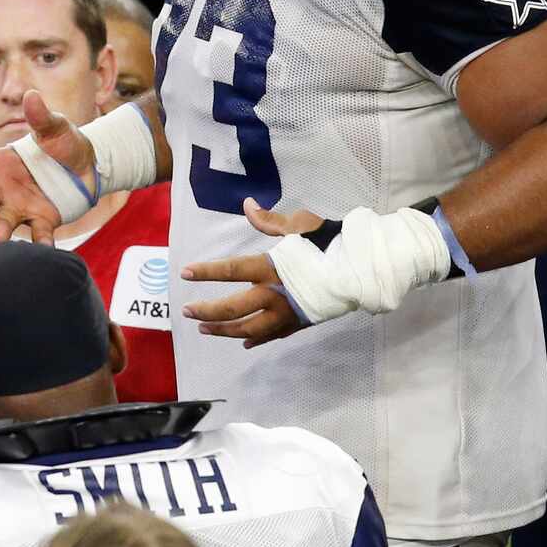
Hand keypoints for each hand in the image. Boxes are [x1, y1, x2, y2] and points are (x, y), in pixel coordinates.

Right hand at [0, 89, 80, 243]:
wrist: (89, 168)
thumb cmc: (64, 144)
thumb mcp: (56, 128)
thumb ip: (42, 117)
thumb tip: (31, 96)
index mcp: (3, 161)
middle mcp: (5, 187)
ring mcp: (21, 206)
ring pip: (3, 220)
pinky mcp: (41, 221)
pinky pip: (38, 234)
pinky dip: (40, 242)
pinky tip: (44, 249)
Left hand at [178, 198, 327, 344]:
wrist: (361, 270)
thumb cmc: (330, 243)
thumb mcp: (299, 226)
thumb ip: (268, 221)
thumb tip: (247, 204)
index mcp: (270, 268)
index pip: (230, 270)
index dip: (206, 272)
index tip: (185, 273)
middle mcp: (274, 294)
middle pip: (233, 309)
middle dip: (207, 312)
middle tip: (187, 312)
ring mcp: (286, 313)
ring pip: (249, 329)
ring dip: (225, 331)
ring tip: (205, 330)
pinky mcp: (299, 323)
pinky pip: (272, 335)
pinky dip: (256, 339)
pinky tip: (244, 342)